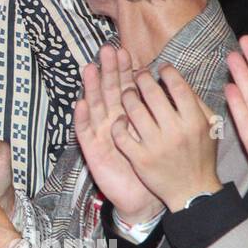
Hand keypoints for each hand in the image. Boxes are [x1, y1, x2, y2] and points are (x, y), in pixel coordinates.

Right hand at [73, 45, 160, 223]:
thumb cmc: (154, 166)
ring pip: (95, 106)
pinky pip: (85, 132)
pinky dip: (82, 118)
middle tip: (107, 50)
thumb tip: (167, 87)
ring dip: (91, 88)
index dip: (125, 70)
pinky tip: (81, 104)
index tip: (127, 52)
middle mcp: (113, 120)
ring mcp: (100, 134)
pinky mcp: (92, 150)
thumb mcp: (159, 136)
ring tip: (90, 69)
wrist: (142, 197)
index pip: (126, 87)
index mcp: (130, 115)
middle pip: (109, 91)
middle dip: (108, 71)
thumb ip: (159, 114)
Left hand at [111, 65, 221, 212]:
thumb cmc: (201, 155)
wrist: (192, 191)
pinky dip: (118, 123)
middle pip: (152, 94)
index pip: (178, 87)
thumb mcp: (209, 127)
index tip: (161, 67)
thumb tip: (177, 79)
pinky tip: (120, 118)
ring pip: (133, 110)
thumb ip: (196, 102)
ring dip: (127, 96)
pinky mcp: (140, 159)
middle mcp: (176, 131)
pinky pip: (121, 134)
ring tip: (126, 92)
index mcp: (195, 121)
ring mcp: (156, 146)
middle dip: (142, 78)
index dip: (167, 72)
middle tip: (138, 73)